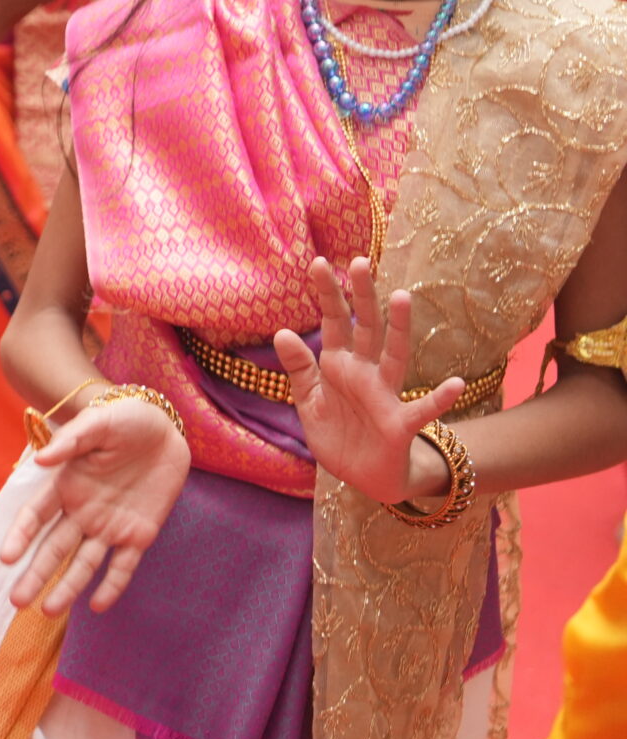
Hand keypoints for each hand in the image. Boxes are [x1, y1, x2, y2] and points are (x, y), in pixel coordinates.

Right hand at [1, 394, 189, 614]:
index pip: (36, 516)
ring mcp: (110, 526)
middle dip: (35, 574)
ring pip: (84, 564)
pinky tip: (98, 605)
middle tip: (17, 601)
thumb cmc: (124, 420)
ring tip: (49, 611)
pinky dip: (112, 586)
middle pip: (54, 548)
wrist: (164, 427)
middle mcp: (82, 511)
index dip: (21, 537)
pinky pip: (124, 566)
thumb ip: (71, 442)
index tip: (6, 558)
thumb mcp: (97, 423)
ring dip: (66, 587)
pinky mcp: (139, 535)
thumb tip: (41, 460)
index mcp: (66, 485)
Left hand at [273, 256, 464, 503]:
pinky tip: (456, 384)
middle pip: (365, 326)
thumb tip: (282, 331)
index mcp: (338, 365)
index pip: (333, 321)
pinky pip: (422, 410)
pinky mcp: (399, 424)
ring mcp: (384, 395)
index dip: (327, 294)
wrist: (363, 478)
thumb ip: (298, 368)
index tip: (318, 262)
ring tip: (403, 297)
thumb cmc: (338, 434)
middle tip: (361, 261)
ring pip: (394, 355)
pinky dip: (439, 398)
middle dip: (363, 295)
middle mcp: (364, 372)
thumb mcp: (309, 400)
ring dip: (399, 328)